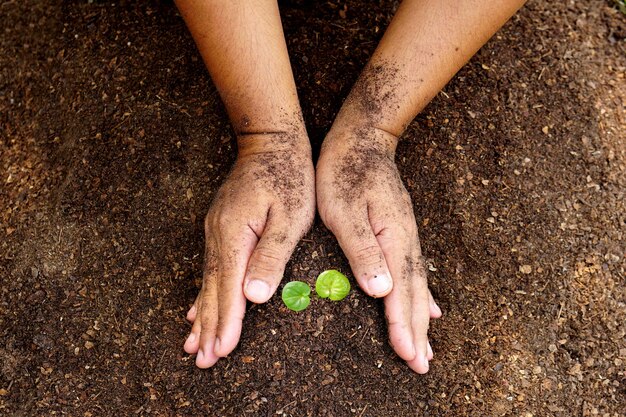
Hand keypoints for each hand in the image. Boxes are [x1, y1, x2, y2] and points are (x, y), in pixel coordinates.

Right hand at [184, 132, 314, 367]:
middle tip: (201, 360)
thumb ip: (271, 255)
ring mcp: (216, 231)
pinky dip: (202, 292)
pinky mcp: (220, 228)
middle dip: (208, 326)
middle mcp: (219, 235)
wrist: (271, 143)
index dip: (226, 321)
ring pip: (207, 281)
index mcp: (236, 234)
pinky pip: (209, 268)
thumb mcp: (290, 217)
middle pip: (212, 289)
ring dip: (201, 314)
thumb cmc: (290, 178)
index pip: (230, 287)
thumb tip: (253, 295)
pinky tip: (195, 307)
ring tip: (192, 343)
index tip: (220, 350)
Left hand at [316, 125, 441, 373]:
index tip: (408, 356)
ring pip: (417, 285)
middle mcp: (405, 241)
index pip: (399, 292)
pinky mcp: (399, 230)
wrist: (362, 138)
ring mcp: (405, 235)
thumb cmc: (345, 172)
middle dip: (417, 331)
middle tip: (422, 365)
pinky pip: (414, 271)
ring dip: (421, 318)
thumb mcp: (344, 210)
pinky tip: (428, 306)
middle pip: (415, 294)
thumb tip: (383, 291)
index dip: (403, 326)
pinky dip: (421, 294)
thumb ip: (363, 250)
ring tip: (426, 346)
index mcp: (392, 239)